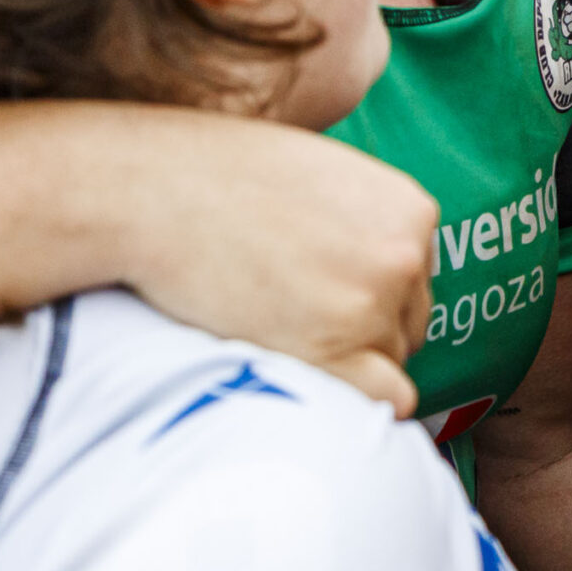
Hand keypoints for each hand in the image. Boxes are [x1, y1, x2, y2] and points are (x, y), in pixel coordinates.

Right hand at [122, 121, 435, 415]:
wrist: (158, 192)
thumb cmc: (222, 176)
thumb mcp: (322, 172)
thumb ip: (363, 217)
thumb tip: (366, 265)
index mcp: (410, 211)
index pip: (414, 278)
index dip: (366, 292)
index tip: (317, 289)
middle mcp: (406, 256)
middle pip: (406, 323)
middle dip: (360, 329)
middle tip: (292, 315)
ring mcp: (373, 304)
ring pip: (387, 360)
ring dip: (342, 360)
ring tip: (278, 330)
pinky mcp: (334, 349)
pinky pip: (382, 398)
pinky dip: (350, 396)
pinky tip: (302, 373)